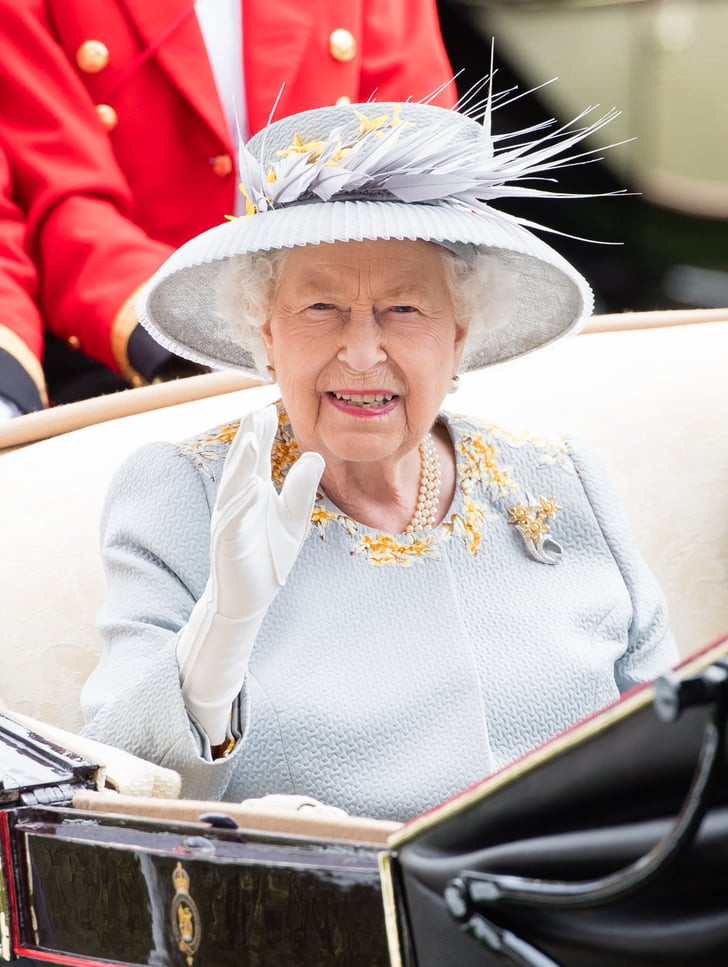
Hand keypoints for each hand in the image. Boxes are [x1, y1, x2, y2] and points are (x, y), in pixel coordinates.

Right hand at [177, 404, 323, 744]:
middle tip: (255, 412)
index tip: (267, 407)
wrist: (248, 598)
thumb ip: (301, 488)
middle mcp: (237, 501)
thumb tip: (315, 456)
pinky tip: (249, 489)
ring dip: (241, 466)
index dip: (260, 434)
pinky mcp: (228, 544)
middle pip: (243, 465)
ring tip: (250, 443)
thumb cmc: (268, 555)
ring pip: (234, 488)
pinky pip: (233, 522)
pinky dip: (240, 506)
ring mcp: (230, 521)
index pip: (256, 457)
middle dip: (248, 440)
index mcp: (252, 491)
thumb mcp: (293, 519)